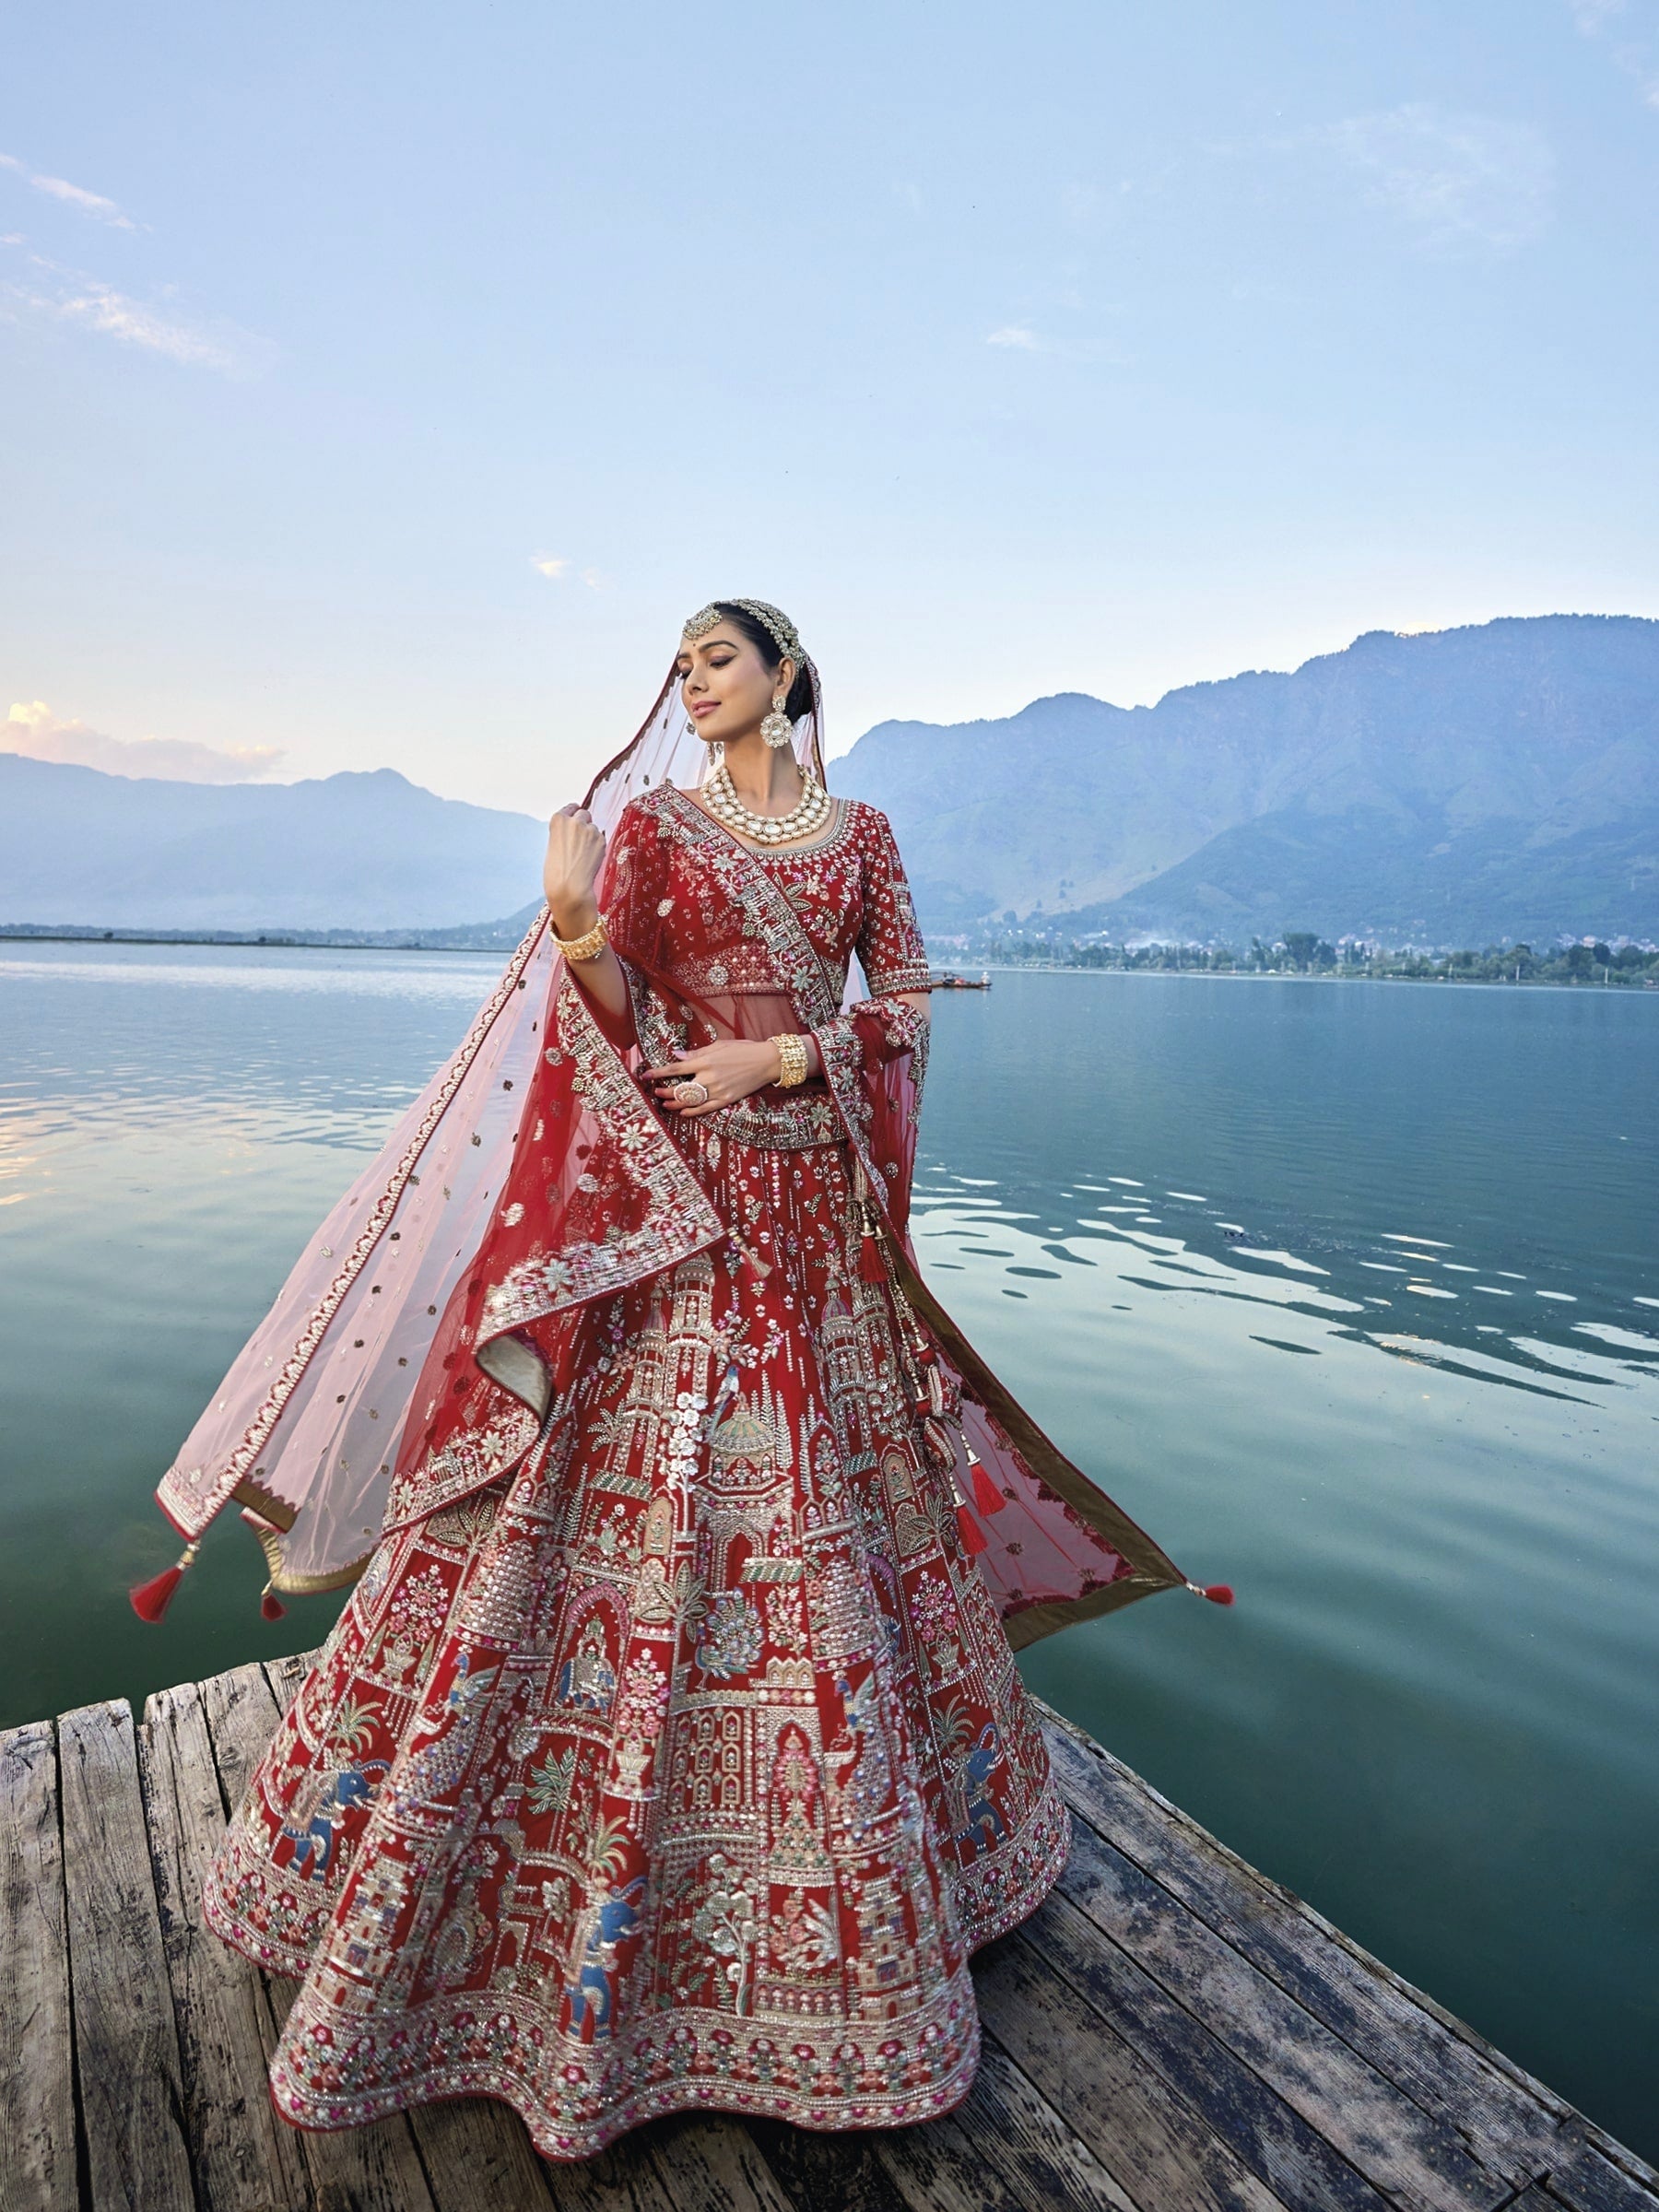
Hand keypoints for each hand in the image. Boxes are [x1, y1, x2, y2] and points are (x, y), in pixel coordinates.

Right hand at [543, 804, 604, 920]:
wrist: (570, 887)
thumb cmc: (556, 873)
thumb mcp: (552, 846)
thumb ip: (563, 834)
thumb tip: (572, 833)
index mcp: (558, 820)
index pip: (570, 808)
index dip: (573, 814)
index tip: (574, 817)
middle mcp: (575, 821)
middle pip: (583, 814)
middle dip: (583, 823)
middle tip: (580, 838)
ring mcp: (590, 829)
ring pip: (593, 827)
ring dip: (591, 836)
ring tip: (584, 854)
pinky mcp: (601, 840)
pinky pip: (601, 838)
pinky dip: (597, 846)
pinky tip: (590, 858)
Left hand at [640, 1039, 790, 1116]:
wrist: (766, 1061)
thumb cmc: (743, 1049)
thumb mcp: (719, 1045)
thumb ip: (696, 1052)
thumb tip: (677, 1054)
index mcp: (705, 1061)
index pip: (675, 1068)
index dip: (658, 1073)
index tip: (645, 1075)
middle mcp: (709, 1077)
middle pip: (680, 1089)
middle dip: (665, 1091)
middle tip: (656, 1092)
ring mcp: (718, 1090)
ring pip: (690, 1101)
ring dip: (674, 1103)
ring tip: (665, 1103)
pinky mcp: (726, 1100)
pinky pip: (705, 1109)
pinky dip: (692, 1112)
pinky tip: (683, 1112)